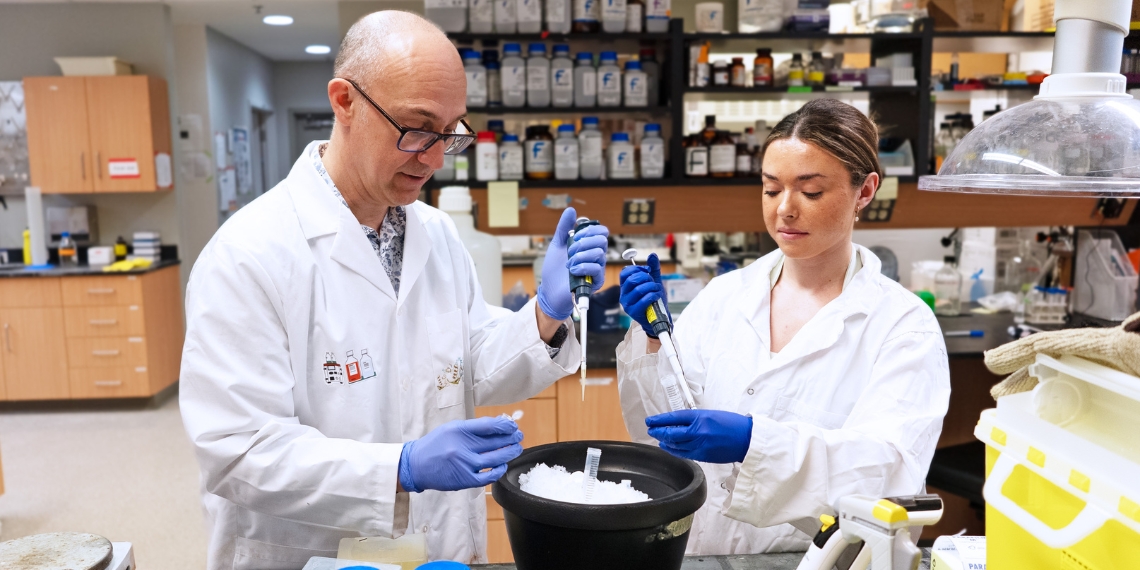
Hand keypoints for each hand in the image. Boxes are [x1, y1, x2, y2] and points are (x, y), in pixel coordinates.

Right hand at [398, 416, 522, 491]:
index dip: (505, 425)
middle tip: (519, 436)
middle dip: (512, 438)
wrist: (416, 466)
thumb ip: (473, 427)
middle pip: (496, 441)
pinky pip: (489, 476)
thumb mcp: (451, 428)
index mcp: (459, 431)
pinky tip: (503, 465)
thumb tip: (498, 425)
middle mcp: (463, 447)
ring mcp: (465, 465)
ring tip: (516, 448)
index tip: (513, 425)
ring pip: (496, 458)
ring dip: (510, 452)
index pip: (489, 426)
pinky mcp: (465, 480)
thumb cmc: (435, 445)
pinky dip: (499, 470)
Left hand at [537, 208, 610, 320]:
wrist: (550, 290)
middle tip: (570, 251)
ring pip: (599, 253)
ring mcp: (597, 268)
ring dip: (580, 256)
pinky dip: (582, 267)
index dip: (589, 230)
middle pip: (602, 240)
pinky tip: (572, 270)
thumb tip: (571, 210)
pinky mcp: (596, 281)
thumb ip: (564, 227)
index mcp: (589, 246)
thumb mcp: (557, 244)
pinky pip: (597, 268)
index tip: (574, 236)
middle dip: (583, 243)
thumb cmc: (555, 269)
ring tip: (569, 264)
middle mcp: (596, 256)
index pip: (601, 231)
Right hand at [619, 253, 667, 337]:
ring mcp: (627, 304)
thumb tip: (652, 255)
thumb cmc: (654, 300)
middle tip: (653, 282)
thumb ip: (653, 269)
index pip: (624, 272)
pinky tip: (657, 296)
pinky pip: (644, 299)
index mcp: (626, 287)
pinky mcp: (633, 312)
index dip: (637, 268)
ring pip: (639, 289)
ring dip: (652, 287)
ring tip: (657, 290)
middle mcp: (623, 295)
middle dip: (646, 278)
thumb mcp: (654, 282)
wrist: (659, 318)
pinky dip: (653, 295)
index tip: (647, 270)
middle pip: (632, 279)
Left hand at [645, 409, 752, 463]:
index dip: (660, 420)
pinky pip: (684, 453)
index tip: (650, 420)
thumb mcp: (711, 415)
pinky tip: (669, 447)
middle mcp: (698, 431)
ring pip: (676, 445)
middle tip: (651, 429)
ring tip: (658, 438)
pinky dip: (674, 450)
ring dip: (665, 442)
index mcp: (701, 417)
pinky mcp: (703, 456)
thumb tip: (678, 422)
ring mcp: (700, 445)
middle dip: (658, 431)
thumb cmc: (732, 424)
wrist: (747, 439)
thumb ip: (694, 419)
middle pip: (672, 433)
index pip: (675, 418)